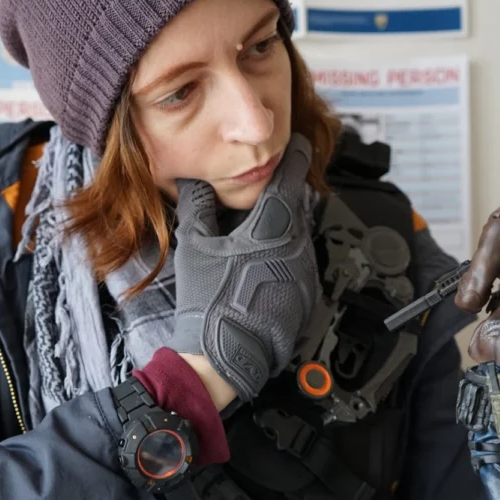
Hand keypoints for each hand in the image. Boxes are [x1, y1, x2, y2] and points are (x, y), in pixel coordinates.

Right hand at [169, 134, 318, 401]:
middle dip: (286, 194)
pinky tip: (264, 264)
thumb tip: (193, 179)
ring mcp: (305, 275)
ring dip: (285, 228)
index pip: (290, 179)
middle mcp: (297, 248)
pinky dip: (286, 256)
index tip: (297, 141)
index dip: (294, 156)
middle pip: (299, 208)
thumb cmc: (207, 302)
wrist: (222, 358)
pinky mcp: (306, 298)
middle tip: (270, 186)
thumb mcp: (195, 247)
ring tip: (260, 229)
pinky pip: (301, 264)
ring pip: (301, 236)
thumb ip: (198, 207)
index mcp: (272, 229)